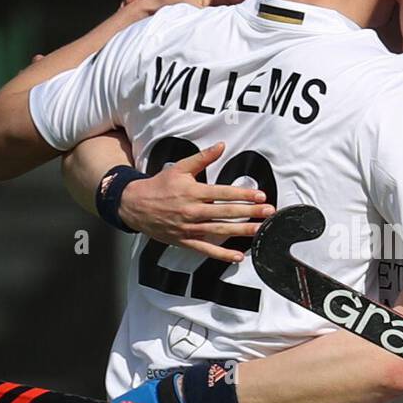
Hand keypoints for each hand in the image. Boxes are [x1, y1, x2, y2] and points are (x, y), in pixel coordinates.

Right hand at [119, 143, 274, 260]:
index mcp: (193, 192)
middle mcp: (193, 211)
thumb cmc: (159, 185)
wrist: (134, 205)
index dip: (243, 195)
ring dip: (241, 231)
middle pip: (226, 213)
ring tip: (259, 230)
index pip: (223, 193)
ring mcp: (189, 228)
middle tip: (269, 212)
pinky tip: (238, 256)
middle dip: (250, 212)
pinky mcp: (185, 241)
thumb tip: (221, 145)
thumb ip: (202, 158)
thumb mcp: (180, 168)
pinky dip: (222, 254)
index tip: (261, 196)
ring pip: (220, 230)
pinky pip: (206, 249)